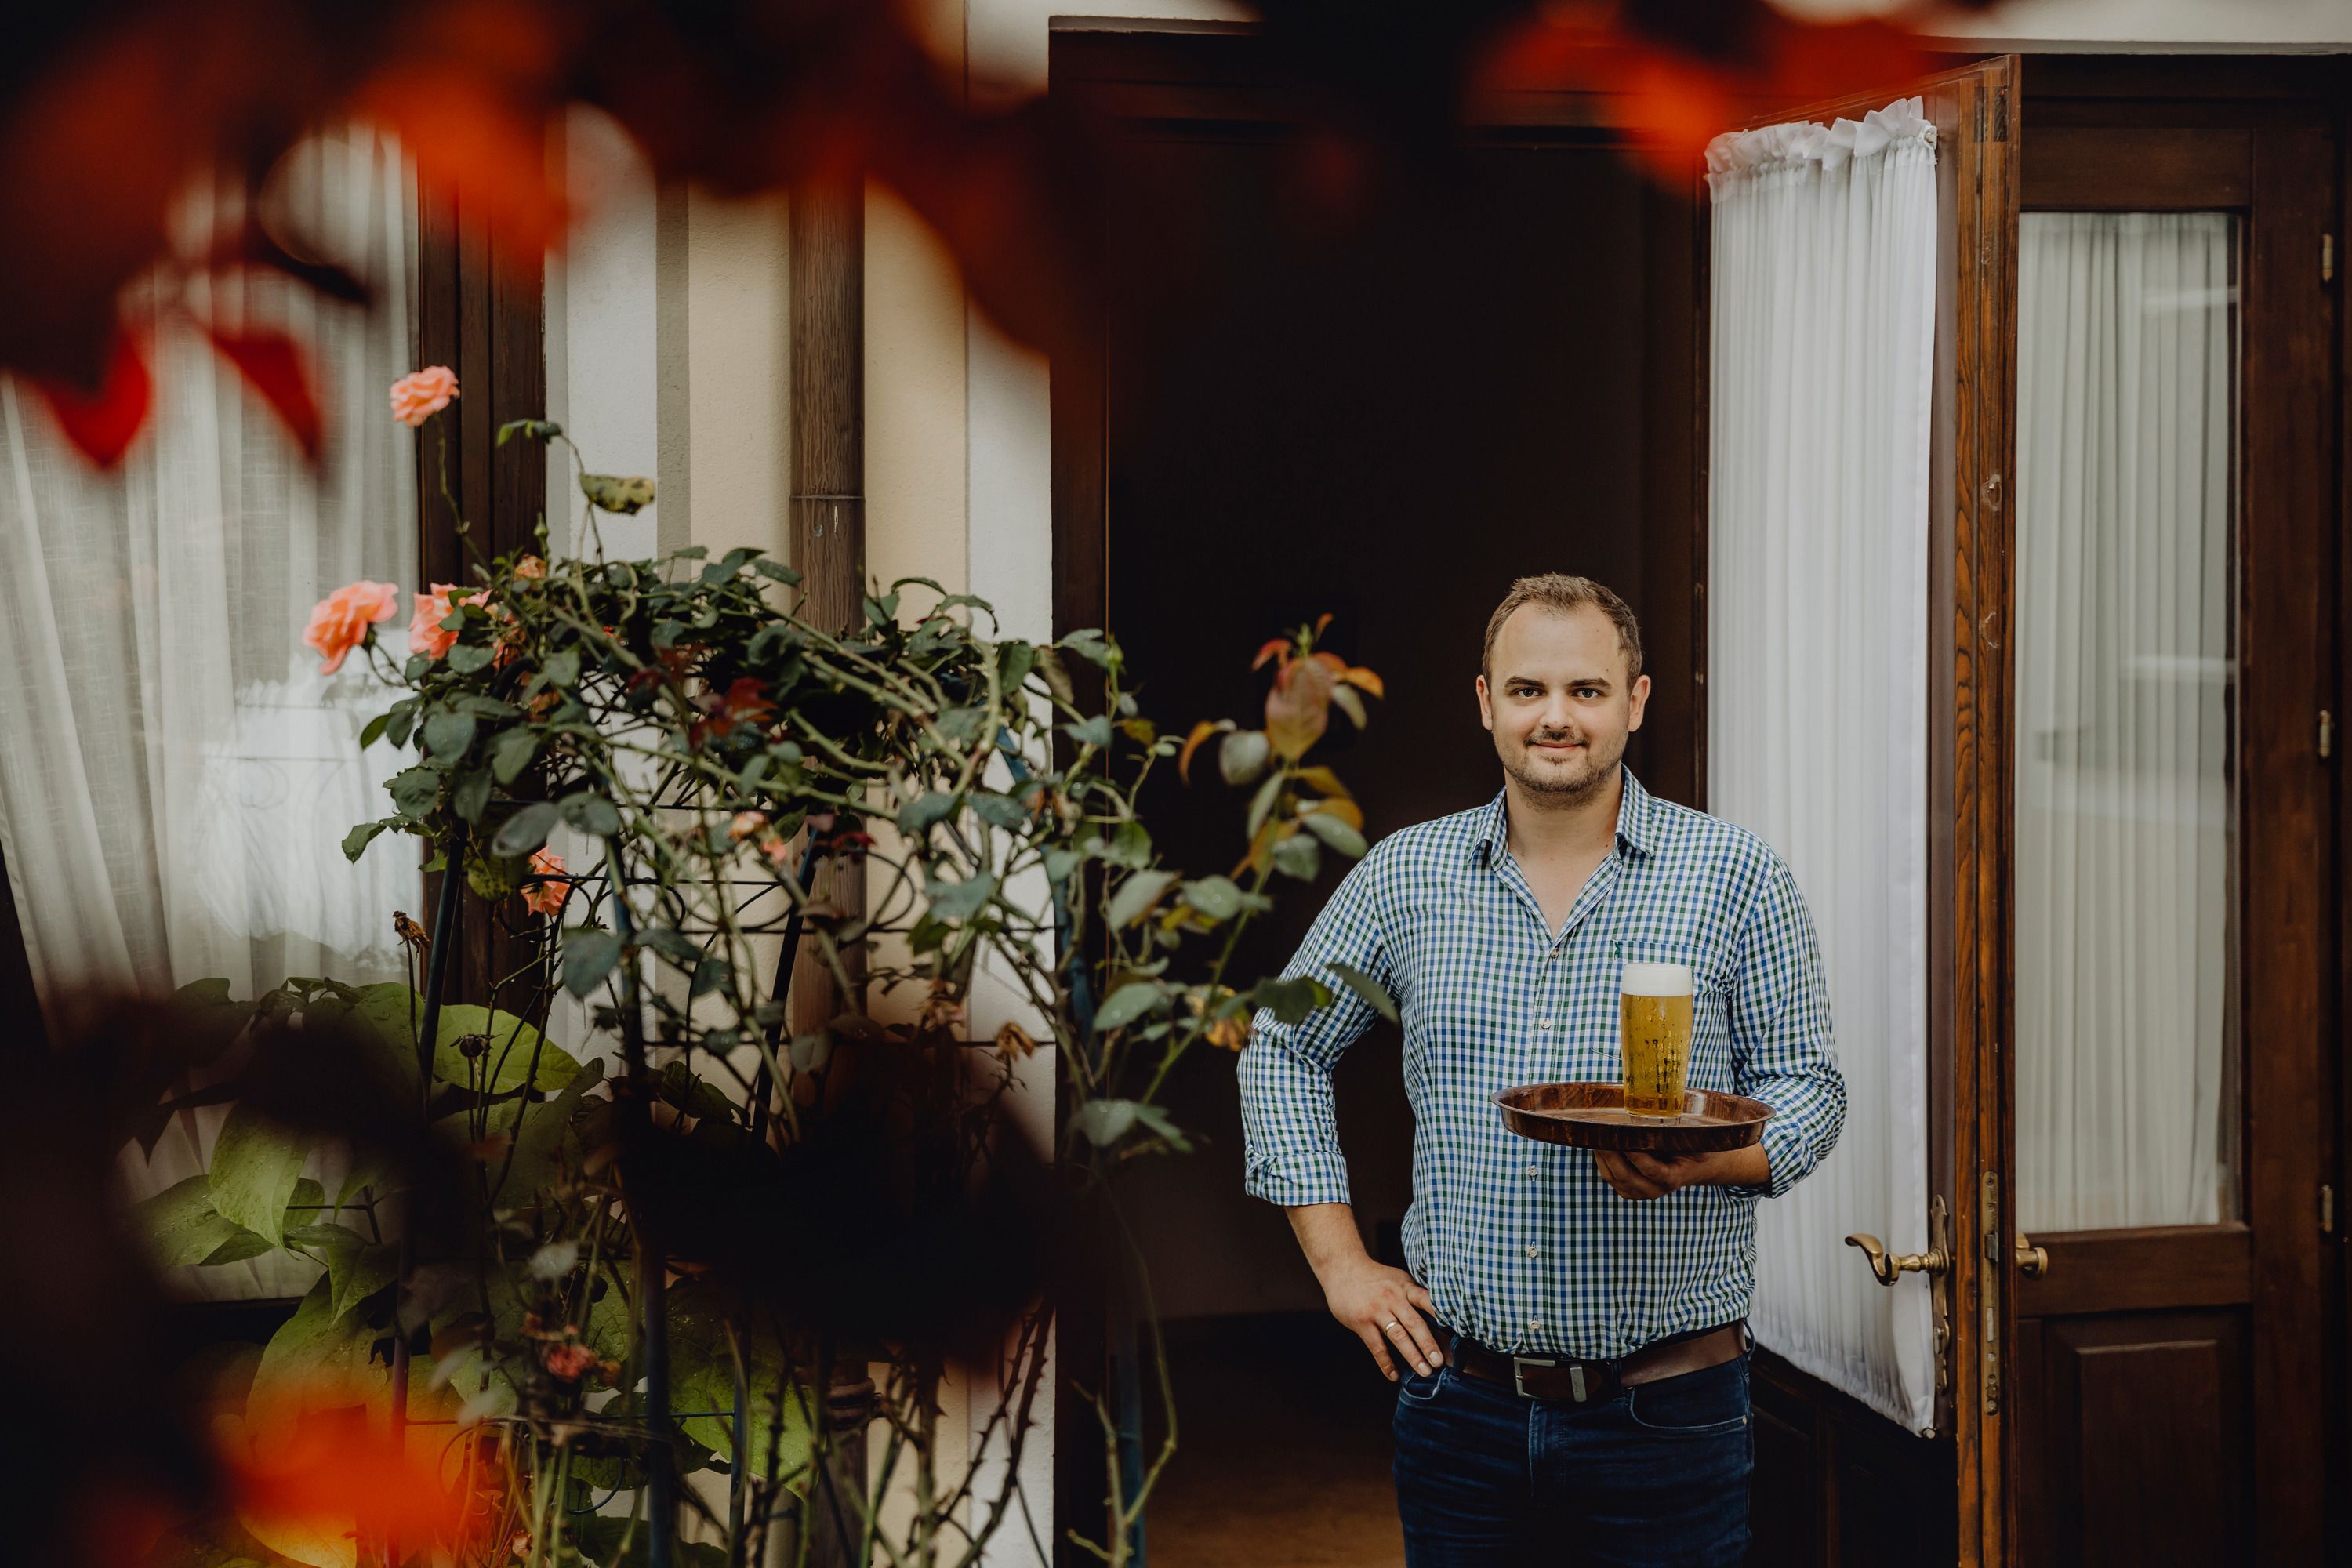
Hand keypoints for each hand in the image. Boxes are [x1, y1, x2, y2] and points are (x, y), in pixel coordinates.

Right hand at [1319, 1254, 1445, 1381]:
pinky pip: (1377, 1347)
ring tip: (1424, 1371)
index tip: (1456, 1331)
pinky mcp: (1361, 1322)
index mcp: (1405, 1287)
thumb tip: (1438, 1318)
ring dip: (1412, 1356)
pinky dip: (1386, 1363)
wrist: (1342, 1268)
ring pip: (1398, 1337)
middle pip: (1414, 1323)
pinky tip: (1394, 1375)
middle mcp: (1393, 1298)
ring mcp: (1376, 1310)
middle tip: (1439, 1362)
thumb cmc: (1375, 1277)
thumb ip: (1413, 1296)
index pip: (1427, 1301)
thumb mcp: (1397, 1279)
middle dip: (1428, 1344)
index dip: (1441, 1315)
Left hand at [1594, 1145, 1766, 1200]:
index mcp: (1672, 1178)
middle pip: (1625, 1175)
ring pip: (1614, 1177)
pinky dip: (1601, 1161)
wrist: (1698, 1167)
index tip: (1624, 1137)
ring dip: (1602, 1156)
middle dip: (1610, 1153)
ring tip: (1594, 1134)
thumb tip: (1662, 1109)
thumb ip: (1679, 1131)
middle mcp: (1655, 1190)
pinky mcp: (1629, 1190)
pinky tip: (1597, 1143)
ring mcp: (1640, 1192)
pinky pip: (1610, 1177)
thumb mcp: (1694, 1139)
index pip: (1651, 1169)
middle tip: (1600, 1131)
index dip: (1636, 1155)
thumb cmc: (1696, 1148)